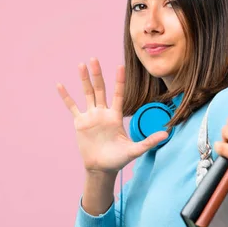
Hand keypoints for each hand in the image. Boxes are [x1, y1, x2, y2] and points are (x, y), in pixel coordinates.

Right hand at [56, 58, 167, 173]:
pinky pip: (72, 107)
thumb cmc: (118, 159)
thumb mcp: (135, 150)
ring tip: (81, 65)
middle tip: (94, 59)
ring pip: (87, 94)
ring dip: (84, 80)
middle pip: (100, 89)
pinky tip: (60, 85)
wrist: (102, 168)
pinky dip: (66, 97)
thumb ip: (149, 141)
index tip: (120, 66)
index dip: (119, 81)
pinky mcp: (80, 123)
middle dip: (97, 74)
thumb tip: (167, 135)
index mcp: (115, 116)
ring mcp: (91, 117)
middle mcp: (103, 113)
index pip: (119, 95)